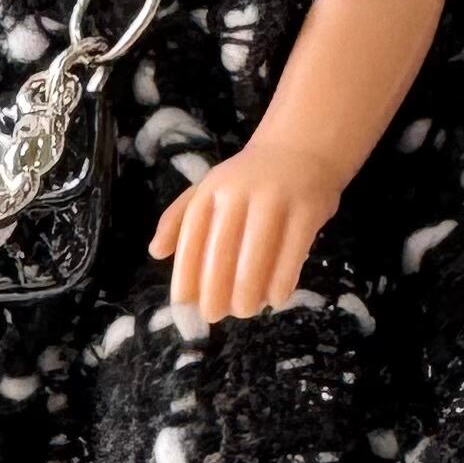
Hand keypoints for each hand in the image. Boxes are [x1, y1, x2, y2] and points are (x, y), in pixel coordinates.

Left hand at [151, 141, 344, 323]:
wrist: (301, 147)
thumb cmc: (247, 178)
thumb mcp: (207, 188)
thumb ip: (179, 218)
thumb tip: (155, 252)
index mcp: (212, 189)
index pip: (192, 236)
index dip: (185, 272)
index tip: (183, 302)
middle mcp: (240, 192)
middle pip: (222, 249)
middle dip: (215, 288)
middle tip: (214, 315)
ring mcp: (276, 199)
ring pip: (258, 254)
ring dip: (248, 290)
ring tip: (245, 311)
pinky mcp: (307, 209)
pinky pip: (293, 252)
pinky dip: (282, 280)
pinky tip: (276, 298)